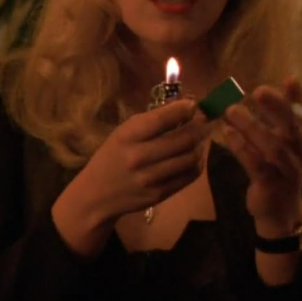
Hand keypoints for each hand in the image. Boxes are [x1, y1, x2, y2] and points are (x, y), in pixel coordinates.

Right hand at [53, 99, 209, 256]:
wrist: (97, 195)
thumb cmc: (111, 157)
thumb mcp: (123, 133)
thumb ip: (151, 120)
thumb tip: (185, 106)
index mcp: (127, 136)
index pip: (163, 119)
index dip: (184, 109)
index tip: (193, 104)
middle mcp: (139, 157)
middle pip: (184, 138)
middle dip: (200, 126)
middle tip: (204, 120)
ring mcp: (151, 178)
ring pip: (191, 157)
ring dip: (201, 144)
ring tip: (200, 138)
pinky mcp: (160, 194)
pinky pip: (190, 175)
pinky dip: (197, 162)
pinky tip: (194, 156)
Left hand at [219, 77, 301, 236]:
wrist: (279, 212)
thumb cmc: (277, 170)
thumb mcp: (280, 144)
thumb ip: (275, 120)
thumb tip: (264, 89)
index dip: (299, 98)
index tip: (290, 79)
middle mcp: (301, 154)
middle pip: (292, 128)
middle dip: (277, 108)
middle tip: (258, 91)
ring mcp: (287, 170)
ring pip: (273, 146)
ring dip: (252, 127)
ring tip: (232, 111)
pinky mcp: (270, 184)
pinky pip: (256, 164)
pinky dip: (242, 147)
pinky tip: (227, 134)